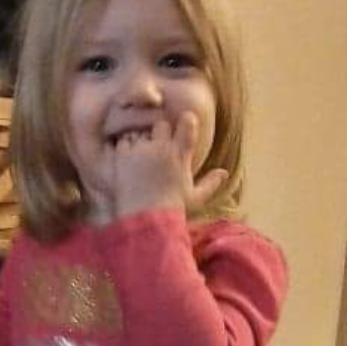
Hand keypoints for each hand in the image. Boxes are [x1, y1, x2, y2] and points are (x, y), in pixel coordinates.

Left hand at [111, 112, 227, 220]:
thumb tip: (225, 173)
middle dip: (158, 132)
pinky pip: (121, 141)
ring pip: (140, 130)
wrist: (145, 223)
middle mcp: (162, 149)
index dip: (185, 122)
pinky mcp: (123, 157)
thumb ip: (210, 183)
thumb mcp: (195, 199)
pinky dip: (123, 148)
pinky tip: (126, 161)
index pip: (187, 123)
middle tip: (155, 148)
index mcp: (180, 156)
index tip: (181, 131)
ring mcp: (141, 152)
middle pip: (161, 123)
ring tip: (140, 157)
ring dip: (140, 139)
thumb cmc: (172, 212)